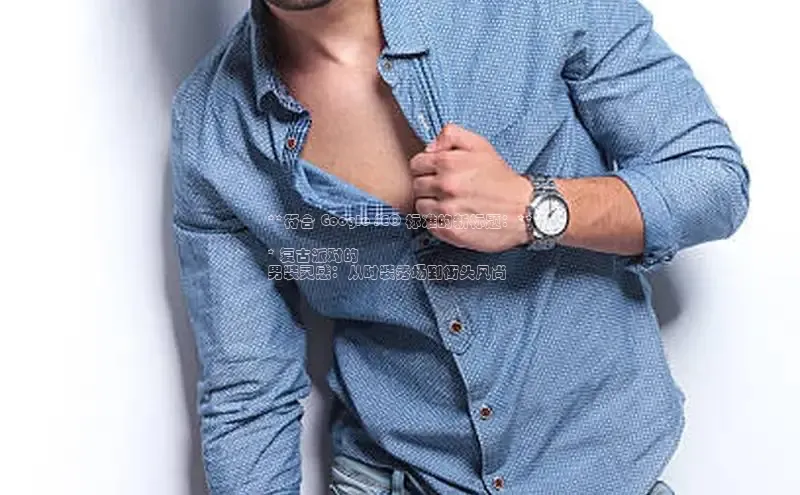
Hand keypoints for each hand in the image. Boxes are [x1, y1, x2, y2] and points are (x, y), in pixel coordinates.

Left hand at [409, 123, 531, 251]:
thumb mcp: (481, 145)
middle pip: (417, 186)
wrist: (525, 209)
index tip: (436, 174)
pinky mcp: (451, 230)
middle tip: (446, 190)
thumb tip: (429, 147)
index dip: (425, 168)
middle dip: (428, 187)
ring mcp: (447, 210)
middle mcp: (445, 186)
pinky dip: (439, 223)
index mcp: (449, 163)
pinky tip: (455, 218)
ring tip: (451, 205)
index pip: (416, 164)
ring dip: (432, 206)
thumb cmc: (502, 179)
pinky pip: (430, 225)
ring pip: (421, 207)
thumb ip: (452, 136)